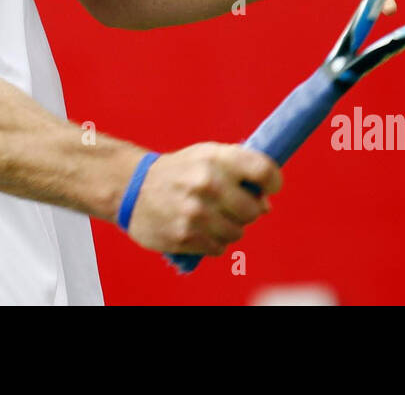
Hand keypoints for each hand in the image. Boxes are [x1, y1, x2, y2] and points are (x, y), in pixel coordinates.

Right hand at [126, 143, 280, 255]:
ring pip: (237, 232)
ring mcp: (196, 212)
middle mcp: (207, 183)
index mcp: (215, 158)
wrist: (131, 187)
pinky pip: (218, 248)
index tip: (270, 187)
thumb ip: (239, 172)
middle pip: (254, 210)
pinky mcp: (185, 236)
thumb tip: (265, 203)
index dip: (273, 181)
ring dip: (229, 228)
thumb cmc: (178, 171)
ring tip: (209, 216)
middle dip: (247, 210)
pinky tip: (197, 228)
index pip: (263, 170)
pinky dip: (212, 241)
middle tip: (230, 205)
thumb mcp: (206, 156)